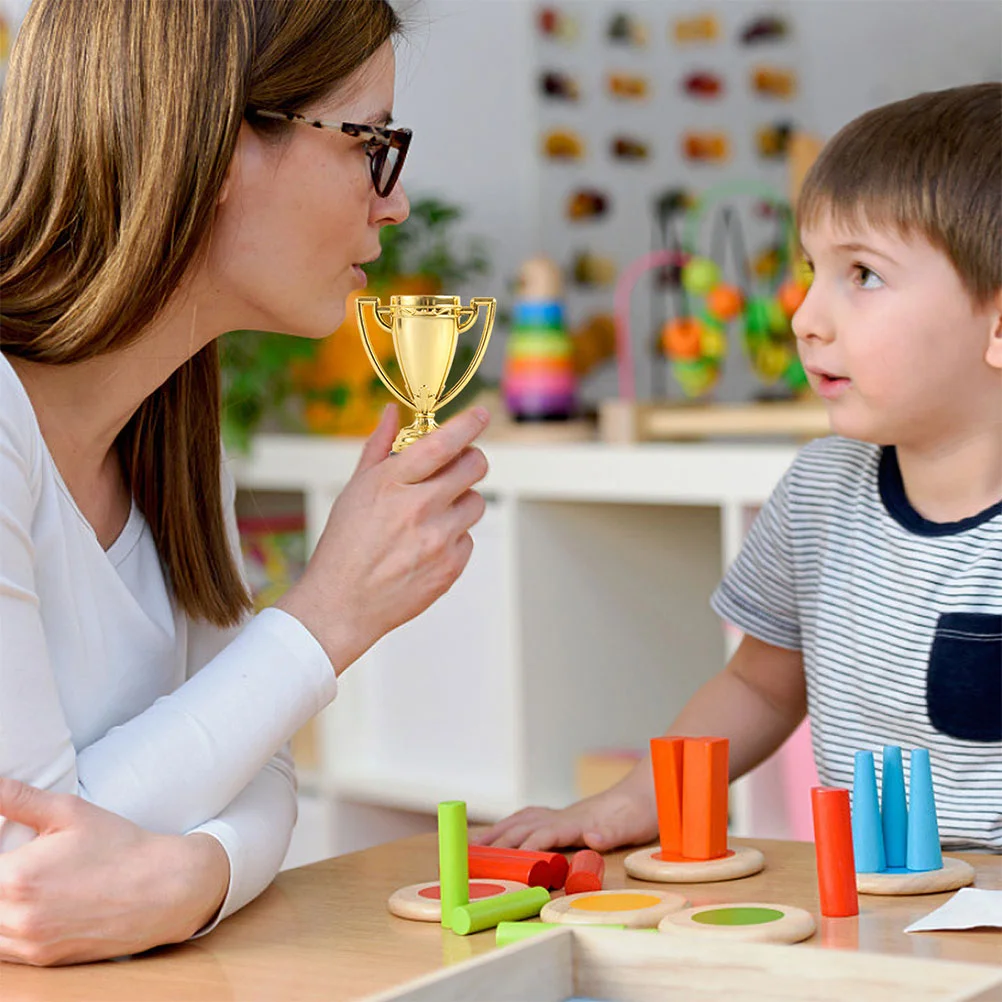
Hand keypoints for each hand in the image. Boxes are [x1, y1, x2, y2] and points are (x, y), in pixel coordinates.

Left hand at [0, 778, 229, 965]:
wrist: (164, 888)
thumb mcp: (70, 811)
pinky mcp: (42, 959)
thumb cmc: (119, 846)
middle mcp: (16, 917)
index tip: (6, 853)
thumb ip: (16, 797)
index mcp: (16, 877)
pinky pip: (3, 950)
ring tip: (18, 884)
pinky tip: (25, 907)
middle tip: (15, 864)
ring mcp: (28, 943)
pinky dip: (5, 928)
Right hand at [277, 404, 489, 672]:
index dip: (468, 425)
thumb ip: (379, 447)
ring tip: (434, 513)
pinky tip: (426, 545)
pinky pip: (468, 538)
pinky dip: (453, 536)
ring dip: (462, 500)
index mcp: (392, 483)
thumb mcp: (354, 490)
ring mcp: (438, 539)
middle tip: (459, 464)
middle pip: (475, 466)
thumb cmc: (344, 545)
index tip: (480, 415)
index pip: (443, 443)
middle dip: (471, 459)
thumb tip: (392, 412)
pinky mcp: (450, 567)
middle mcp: (419, 508)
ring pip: (476, 502)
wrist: (342, 605)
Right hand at [473, 781, 658, 852]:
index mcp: (576, 822)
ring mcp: (564, 814)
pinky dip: (513, 824)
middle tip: (469, 855)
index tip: (498, 862)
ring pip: (523, 820)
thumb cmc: (640, 811)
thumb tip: (592, 838)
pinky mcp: (568, 816)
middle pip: (522, 826)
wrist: (650, 789)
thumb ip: (610, 832)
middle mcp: (564, 816)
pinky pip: (532, 818)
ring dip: (499, 831)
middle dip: (495, 841)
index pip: (540, 835)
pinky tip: (509, 830)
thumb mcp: (630, 826)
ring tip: (476, 843)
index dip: (520, 849)